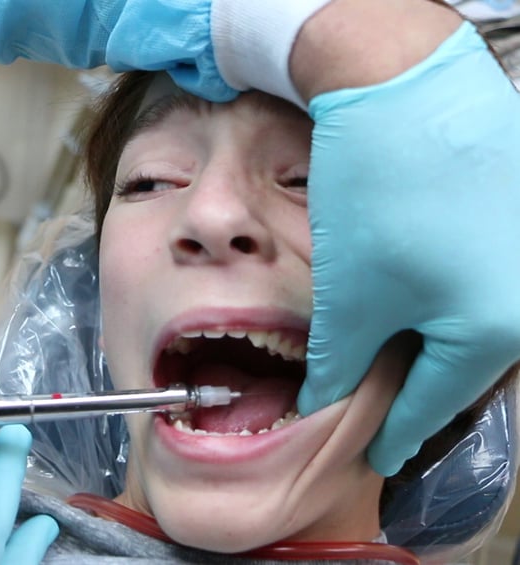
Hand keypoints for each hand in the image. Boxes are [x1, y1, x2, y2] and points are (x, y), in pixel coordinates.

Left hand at [298, 23, 519, 475]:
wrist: (408, 87)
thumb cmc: (380, 195)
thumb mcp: (351, 295)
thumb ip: (339, 360)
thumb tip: (322, 401)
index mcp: (497, 330)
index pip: (436, 403)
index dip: (397, 434)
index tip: (376, 459)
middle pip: (464, 368)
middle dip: (417, 392)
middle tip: (381, 417)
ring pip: (474, 328)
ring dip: (431, 348)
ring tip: (392, 364)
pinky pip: (485, 288)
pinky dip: (448, 305)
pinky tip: (417, 307)